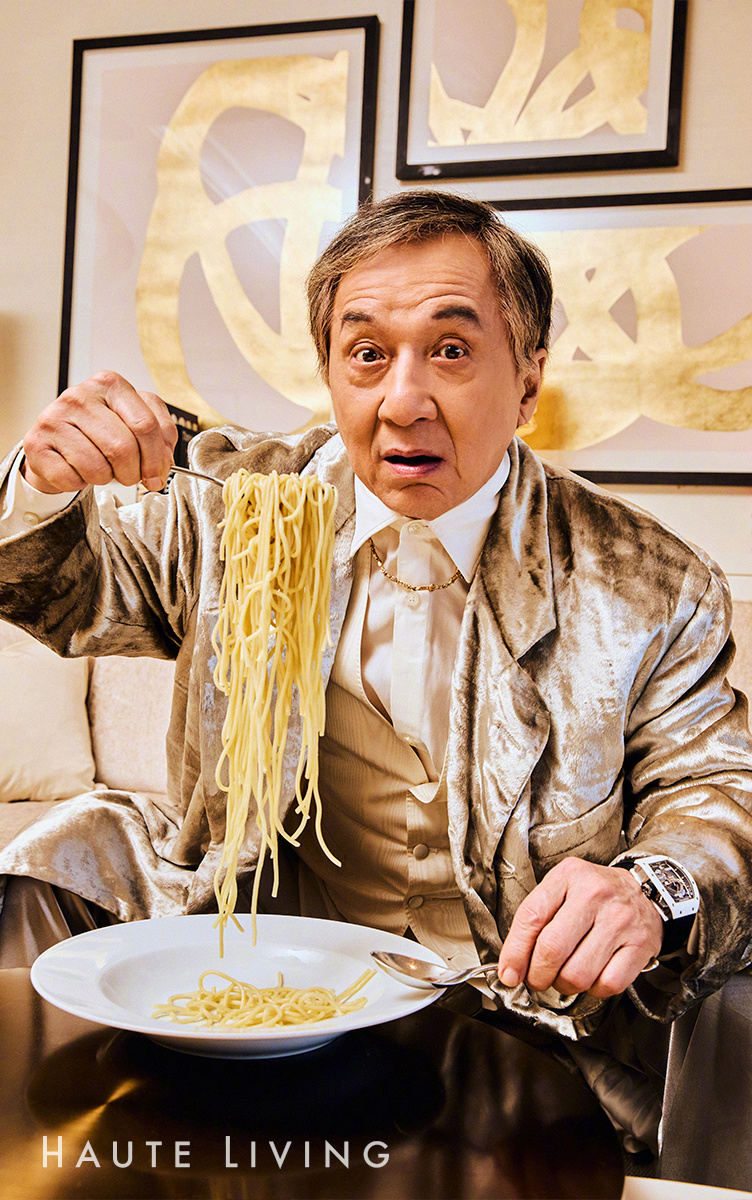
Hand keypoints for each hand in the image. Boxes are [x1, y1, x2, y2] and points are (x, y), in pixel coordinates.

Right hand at [22, 371, 177, 493]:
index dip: (157, 458)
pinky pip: (72, 478)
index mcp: (110, 384)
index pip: (146, 424)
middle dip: (132, 472)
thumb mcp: (135, 423)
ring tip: (100, 467)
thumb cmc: (100, 433)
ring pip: (98, 467)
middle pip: (124, 447)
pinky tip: (76, 469)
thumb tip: (164, 460)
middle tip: (128, 475)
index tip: (156, 475)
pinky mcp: (36, 443)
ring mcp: (54, 417)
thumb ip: (160, 435)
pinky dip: (79, 483)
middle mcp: (80, 395)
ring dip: (105, 478)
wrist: (59, 443)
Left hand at [496, 857, 663, 998]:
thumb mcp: (562, 889)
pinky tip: (592, 975)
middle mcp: (595, 894)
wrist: (646, 891)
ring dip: (564, 985)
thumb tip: (511, 967)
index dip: (514, 952)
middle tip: (537, 978)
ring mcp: (620, 920)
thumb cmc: (595, 895)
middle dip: (537, 975)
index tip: (508, 973)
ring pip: (577, 974)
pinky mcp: (641, 944)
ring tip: (565, 975)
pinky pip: (607, 984)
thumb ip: (535, 920)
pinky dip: (593, 990)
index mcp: (568, 876)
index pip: (531, 917)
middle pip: (552, 949)